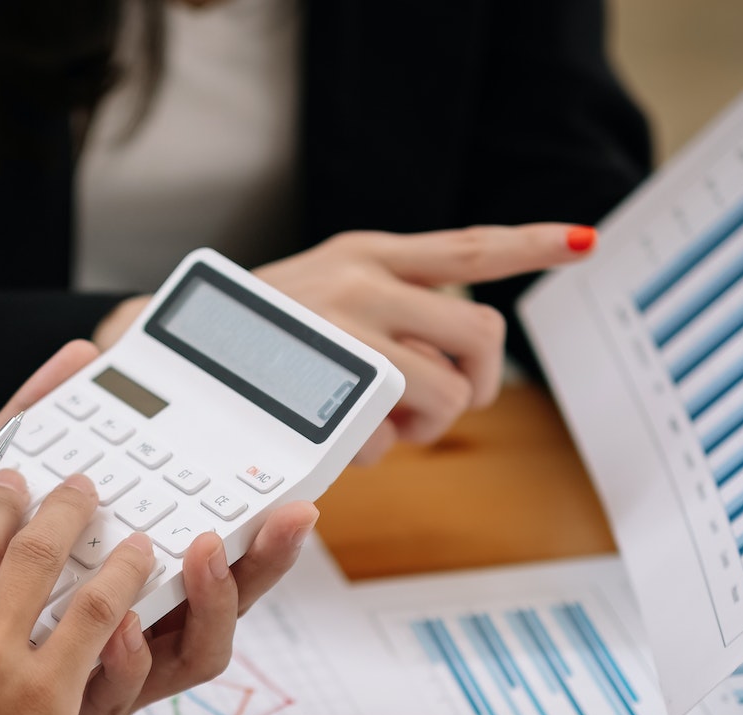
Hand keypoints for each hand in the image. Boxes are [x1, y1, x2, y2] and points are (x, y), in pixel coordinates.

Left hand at [0, 340, 316, 714]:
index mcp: (126, 596)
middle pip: (227, 611)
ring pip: (187, 661)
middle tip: (280, 517)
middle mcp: (126, 647)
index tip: (293, 498)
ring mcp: (100, 691)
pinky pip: (111, 702)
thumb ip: (28, 423)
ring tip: (199, 550)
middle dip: (261, 564)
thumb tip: (75, 353)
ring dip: (206, 603)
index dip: (263, 542)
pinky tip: (114, 622)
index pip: (216, 570)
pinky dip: (121, 661)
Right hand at [95, 223, 597, 461]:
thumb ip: (376, 312)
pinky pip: (399, 426)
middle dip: (476, 383)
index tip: (585, 239)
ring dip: (429, 424)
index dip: (533, 243)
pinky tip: (349, 441)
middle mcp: (364, 279)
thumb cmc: (238, 345)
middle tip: (436, 409)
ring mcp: (350, 328)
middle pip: (479, 330)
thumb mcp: (310, 302)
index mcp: (364, 254)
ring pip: (448, 389)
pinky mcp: (335, 380)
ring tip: (382, 430)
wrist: (157, 355)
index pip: (467, 246)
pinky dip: (386, 447)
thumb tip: (446, 359)